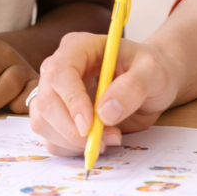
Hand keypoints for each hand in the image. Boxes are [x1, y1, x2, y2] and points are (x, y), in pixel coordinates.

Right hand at [29, 31, 184, 154]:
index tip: (90, 126)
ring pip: (43, 122)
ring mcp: (55, 93)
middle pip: (46, 101)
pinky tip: (96, 142)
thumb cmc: (151, 70)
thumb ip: (133, 87)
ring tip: (108, 139)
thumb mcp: (153, 72)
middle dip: (72, 129)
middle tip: (105, 140)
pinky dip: (70, 148)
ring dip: (72, 141)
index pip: (60, 71)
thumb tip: (105, 112)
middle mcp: (60, 68)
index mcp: (79, 47)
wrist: (152, 83)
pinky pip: (51, 138)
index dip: (71, 100)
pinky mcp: (57, 116)